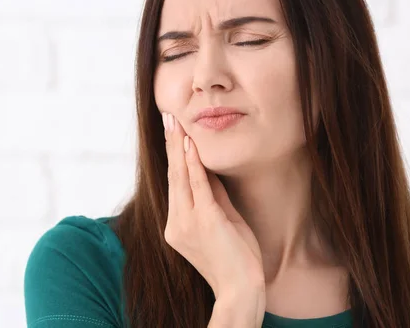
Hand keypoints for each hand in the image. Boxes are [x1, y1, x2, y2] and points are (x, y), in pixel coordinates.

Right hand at [162, 112, 265, 323]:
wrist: (241, 290)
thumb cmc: (236, 259)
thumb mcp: (223, 222)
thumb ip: (213, 197)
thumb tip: (207, 169)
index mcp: (177, 226)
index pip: (175, 184)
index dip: (173, 157)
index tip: (171, 134)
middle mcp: (176, 223)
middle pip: (172, 176)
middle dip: (171, 145)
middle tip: (169, 118)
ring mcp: (187, 223)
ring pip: (181, 178)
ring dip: (179, 148)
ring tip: (175, 124)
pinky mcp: (204, 221)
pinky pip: (197, 187)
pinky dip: (194, 164)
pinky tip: (190, 145)